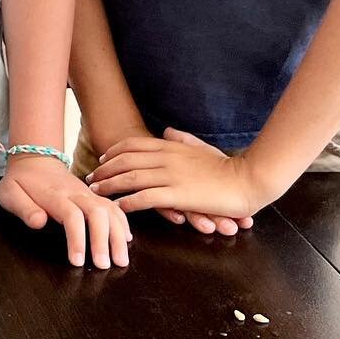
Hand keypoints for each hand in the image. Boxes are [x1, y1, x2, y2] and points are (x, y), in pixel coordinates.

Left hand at [0, 153, 130, 268]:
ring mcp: (87, 193)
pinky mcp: (93, 196)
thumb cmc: (20, 181)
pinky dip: (123, 222)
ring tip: (121, 260)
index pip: (71, 216)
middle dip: (103, 240)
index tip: (77, 261)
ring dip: (118, 235)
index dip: (76, 239)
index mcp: (54, 195)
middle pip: (97, 213)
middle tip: (104, 266)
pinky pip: (113, 206)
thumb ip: (23, 208)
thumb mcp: (9, 193)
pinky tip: (126, 239)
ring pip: (110, 210)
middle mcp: (76, 193)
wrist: (34, 159)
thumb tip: (39, 222)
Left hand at [87, 127, 265, 220]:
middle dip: (104, 169)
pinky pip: (145, 198)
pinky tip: (118, 207)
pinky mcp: (178, 195)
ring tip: (95, 192)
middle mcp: (166, 158)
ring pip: (130, 178)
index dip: (114, 152)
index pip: (132, 145)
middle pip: (125, 161)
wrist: (249, 179)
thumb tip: (167, 132)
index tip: (103, 159)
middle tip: (90, 178)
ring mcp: (171, 176)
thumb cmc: (227, 166)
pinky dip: (128, 202)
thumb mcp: (201, 147)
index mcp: (171, 147)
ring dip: (109, 185)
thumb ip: (182, 139)